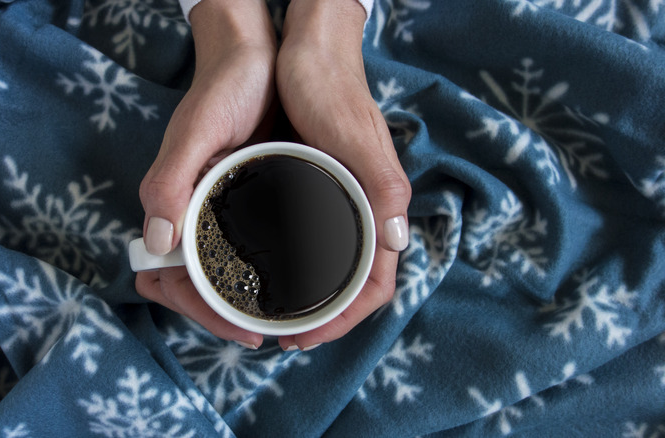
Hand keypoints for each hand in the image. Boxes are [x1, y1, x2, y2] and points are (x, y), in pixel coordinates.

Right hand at [135, 0, 275, 348]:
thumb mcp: (196, 132)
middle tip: (261, 332)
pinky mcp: (243, 200)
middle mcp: (192, 214)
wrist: (253, 58)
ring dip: (238, 302)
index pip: (172, 279)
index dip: (203, 311)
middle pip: (193, 286)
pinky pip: (242, 248)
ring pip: (218, 273)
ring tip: (274, 318)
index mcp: (173, 205)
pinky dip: (255, 274)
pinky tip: (282, 280)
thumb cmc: (222, 89)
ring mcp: (218, 210)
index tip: (243, 328)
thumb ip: (170, 183)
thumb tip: (157, 244)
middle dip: (221, 316)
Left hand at [275, 0, 411, 349]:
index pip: (375, 283)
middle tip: (285, 335)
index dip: (345, 318)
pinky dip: (297, 263)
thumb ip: (382, 187)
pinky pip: (314, 238)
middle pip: (353, 282)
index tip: (307, 336)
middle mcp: (364, 209)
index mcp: (380, 205)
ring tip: (275, 312)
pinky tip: (269, 268)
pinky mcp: (316, 187)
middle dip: (325, 316)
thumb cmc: (332, 90)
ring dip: (311, 295)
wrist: (309, 50)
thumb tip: (396, 242)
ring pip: (334, 264)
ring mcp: (340, 200)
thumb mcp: (355, 137)